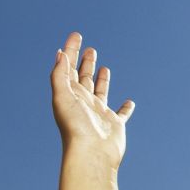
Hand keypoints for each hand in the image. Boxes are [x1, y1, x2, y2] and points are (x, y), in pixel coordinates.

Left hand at [50, 32, 134, 166]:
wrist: (91, 154)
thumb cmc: (76, 127)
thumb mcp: (63, 97)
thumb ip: (60, 76)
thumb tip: (60, 54)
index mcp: (70, 95)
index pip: (69, 69)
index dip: (71, 51)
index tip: (76, 35)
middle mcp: (83, 103)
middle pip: (83, 78)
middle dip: (85, 62)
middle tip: (89, 48)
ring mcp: (99, 113)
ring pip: (100, 92)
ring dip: (101, 79)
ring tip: (103, 67)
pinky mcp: (115, 124)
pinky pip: (121, 113)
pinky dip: (125, 107)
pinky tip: (129, 102)